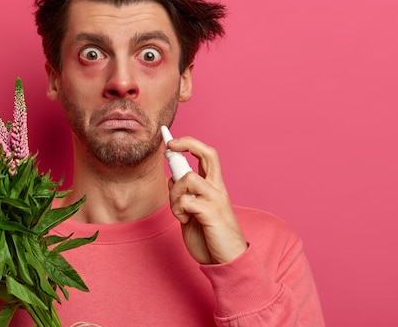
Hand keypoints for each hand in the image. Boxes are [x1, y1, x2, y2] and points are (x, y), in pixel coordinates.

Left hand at [166, 136, 246, 264]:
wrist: (227, 259)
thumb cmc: (210, 236)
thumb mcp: (194, 211)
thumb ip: (186, 195)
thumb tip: (172, 179)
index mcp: (214, 186)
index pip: (206, 156)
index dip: (188, 144)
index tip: (170, 139)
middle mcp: (218, 188)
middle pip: (208, 154)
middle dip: (188, 144)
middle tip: (171, 146)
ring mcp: (216, 199)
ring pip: (187, 179)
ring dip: (174, 194)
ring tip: (179, 211)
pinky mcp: (211, 212)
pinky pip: (185, 201)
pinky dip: (178, 210)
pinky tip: (185, 220)